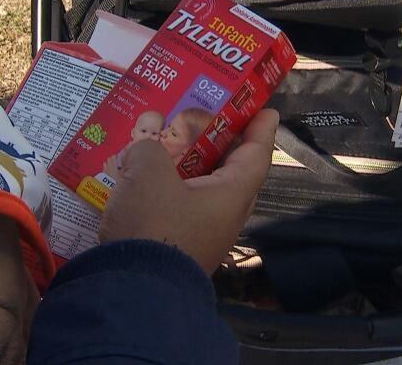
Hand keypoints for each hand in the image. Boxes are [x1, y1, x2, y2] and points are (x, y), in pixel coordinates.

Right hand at [100, 109, 278, 274]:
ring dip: (187, 166)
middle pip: (230, 170)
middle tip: (203, 118)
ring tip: (167, 143)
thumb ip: (149, 149)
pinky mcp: (178, 246)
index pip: (256, 154)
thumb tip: (144, 153)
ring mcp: (202, 234)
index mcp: (231, 195)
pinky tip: (146, 178)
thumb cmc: (153, 224)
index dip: (261, 129)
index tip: (266, 110)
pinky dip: (169, 187)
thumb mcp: (148, 172)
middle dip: (218, 142)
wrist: (135, 291)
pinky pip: (181, 207)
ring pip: (202, 190)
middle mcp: (224, 215)